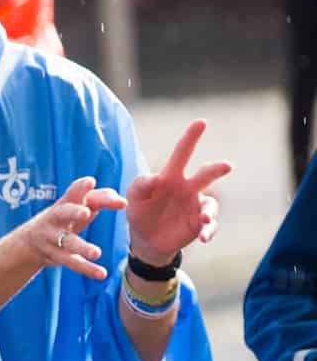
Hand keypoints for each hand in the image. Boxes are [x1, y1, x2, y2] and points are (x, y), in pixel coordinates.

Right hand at [21, 176, 127, 280]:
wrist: (30, 241)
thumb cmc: (63, 218)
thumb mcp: (76, 206)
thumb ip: (99, 199)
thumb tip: (123, 201)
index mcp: (64, 203)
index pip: (73, 193)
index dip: (81, 188)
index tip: (90, 181)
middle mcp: (55, 218)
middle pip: (63, 213)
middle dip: (73, 212)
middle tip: (86, 213)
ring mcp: (53, 237)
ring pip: (68, 242)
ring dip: (82, 247)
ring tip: (96, 253)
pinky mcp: (55, 255)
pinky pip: (71, 262)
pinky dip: (86, 268)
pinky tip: (101, 273)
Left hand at [125, 119, 229, 268]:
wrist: (145, 238)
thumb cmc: (140, 209)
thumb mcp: (134, 196)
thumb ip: (140, 184)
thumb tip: (155, 179)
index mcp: (171, 176)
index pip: (181, 153)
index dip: (191, 138)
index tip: (201, 122)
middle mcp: (188, 188)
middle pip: (204, 175)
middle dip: (215, 169)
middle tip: (226, 166)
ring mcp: (196, 206)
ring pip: (210, 205)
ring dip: (208, 211)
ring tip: (203, 218)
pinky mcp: (199, 225)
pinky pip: (209, 227)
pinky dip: (208, 231)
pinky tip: (203, 237)